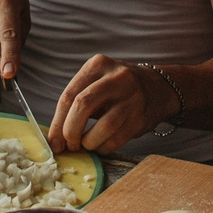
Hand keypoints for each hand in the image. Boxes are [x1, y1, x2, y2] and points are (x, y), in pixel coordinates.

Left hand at [47, 54, 173, 152]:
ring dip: (88, 142)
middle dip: (70, 131)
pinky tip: (101, 145)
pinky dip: (104, 147)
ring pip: (102, 126)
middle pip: (82, 105)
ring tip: (86, 144)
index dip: (57, 122)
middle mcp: (116, 77)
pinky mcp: (141, 117)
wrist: (159, 88)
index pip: (69, 95)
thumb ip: (75, 104)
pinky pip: (116, 139)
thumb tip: (55, 138)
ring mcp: (132, 97)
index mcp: (98, 65)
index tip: (53, 141)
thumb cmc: (117, 89)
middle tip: (69, 144)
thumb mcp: (97, 83)